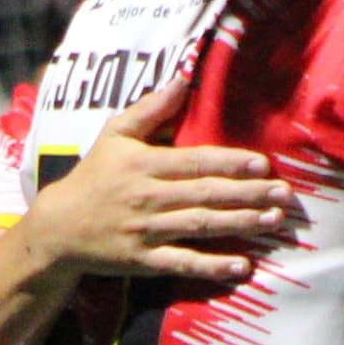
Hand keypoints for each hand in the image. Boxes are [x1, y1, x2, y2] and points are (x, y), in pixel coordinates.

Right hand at [21, 71, 301, 280]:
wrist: (58, 227)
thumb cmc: (93, 175)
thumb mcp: (114, 134)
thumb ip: (150, 108)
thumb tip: (182, 77)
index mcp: (144, 164)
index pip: (195, 162)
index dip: (230, 163)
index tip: (263, 164)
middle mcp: (148, 197)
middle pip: (205, 194)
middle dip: (247, 194)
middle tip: (285, 195)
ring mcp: (146, 231)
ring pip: (200, 226)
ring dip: (239, 224)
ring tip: (273, 221)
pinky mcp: (144, 260)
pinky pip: (182, 263)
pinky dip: (211, 266)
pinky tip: (241, 267)